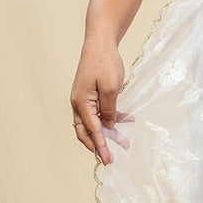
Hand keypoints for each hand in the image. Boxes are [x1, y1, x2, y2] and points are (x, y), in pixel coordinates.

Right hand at [71, 37, 131, 165]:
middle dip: (98, 146)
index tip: (107, 160)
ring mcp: (82, 100)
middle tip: (110, 159)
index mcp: (81, 103)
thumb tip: (108, 126)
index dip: (100, 146)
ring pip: (91, 124)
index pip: (92, 130)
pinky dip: (108, 119)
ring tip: (122, 143)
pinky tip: (124, 120)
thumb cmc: (105, 63)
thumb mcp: (111, 87)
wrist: (100, 43)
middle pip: (85, 132)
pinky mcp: (89, 96)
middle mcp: (78, 103)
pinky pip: (97, 113)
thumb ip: (109, 109)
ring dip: (105, 134)